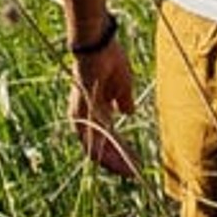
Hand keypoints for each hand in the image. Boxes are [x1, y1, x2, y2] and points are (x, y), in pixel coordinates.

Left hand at [68, 28, 139, 179]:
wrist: (98, 42)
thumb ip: (124, 100)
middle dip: (117, 161)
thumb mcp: (122, 84)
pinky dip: (107, 151)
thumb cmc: (109, 58)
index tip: (134, 163)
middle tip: (133, 173)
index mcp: (94, 110)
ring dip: (113, 160)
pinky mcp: (84, 111)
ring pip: (96, 148)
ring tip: (129, 170)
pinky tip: (120, 159)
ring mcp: (82, 114)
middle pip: (99, 147)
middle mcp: (85, 116)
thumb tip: (128, 112)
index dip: (119, 152)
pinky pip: (94, 138)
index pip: (105, 138)